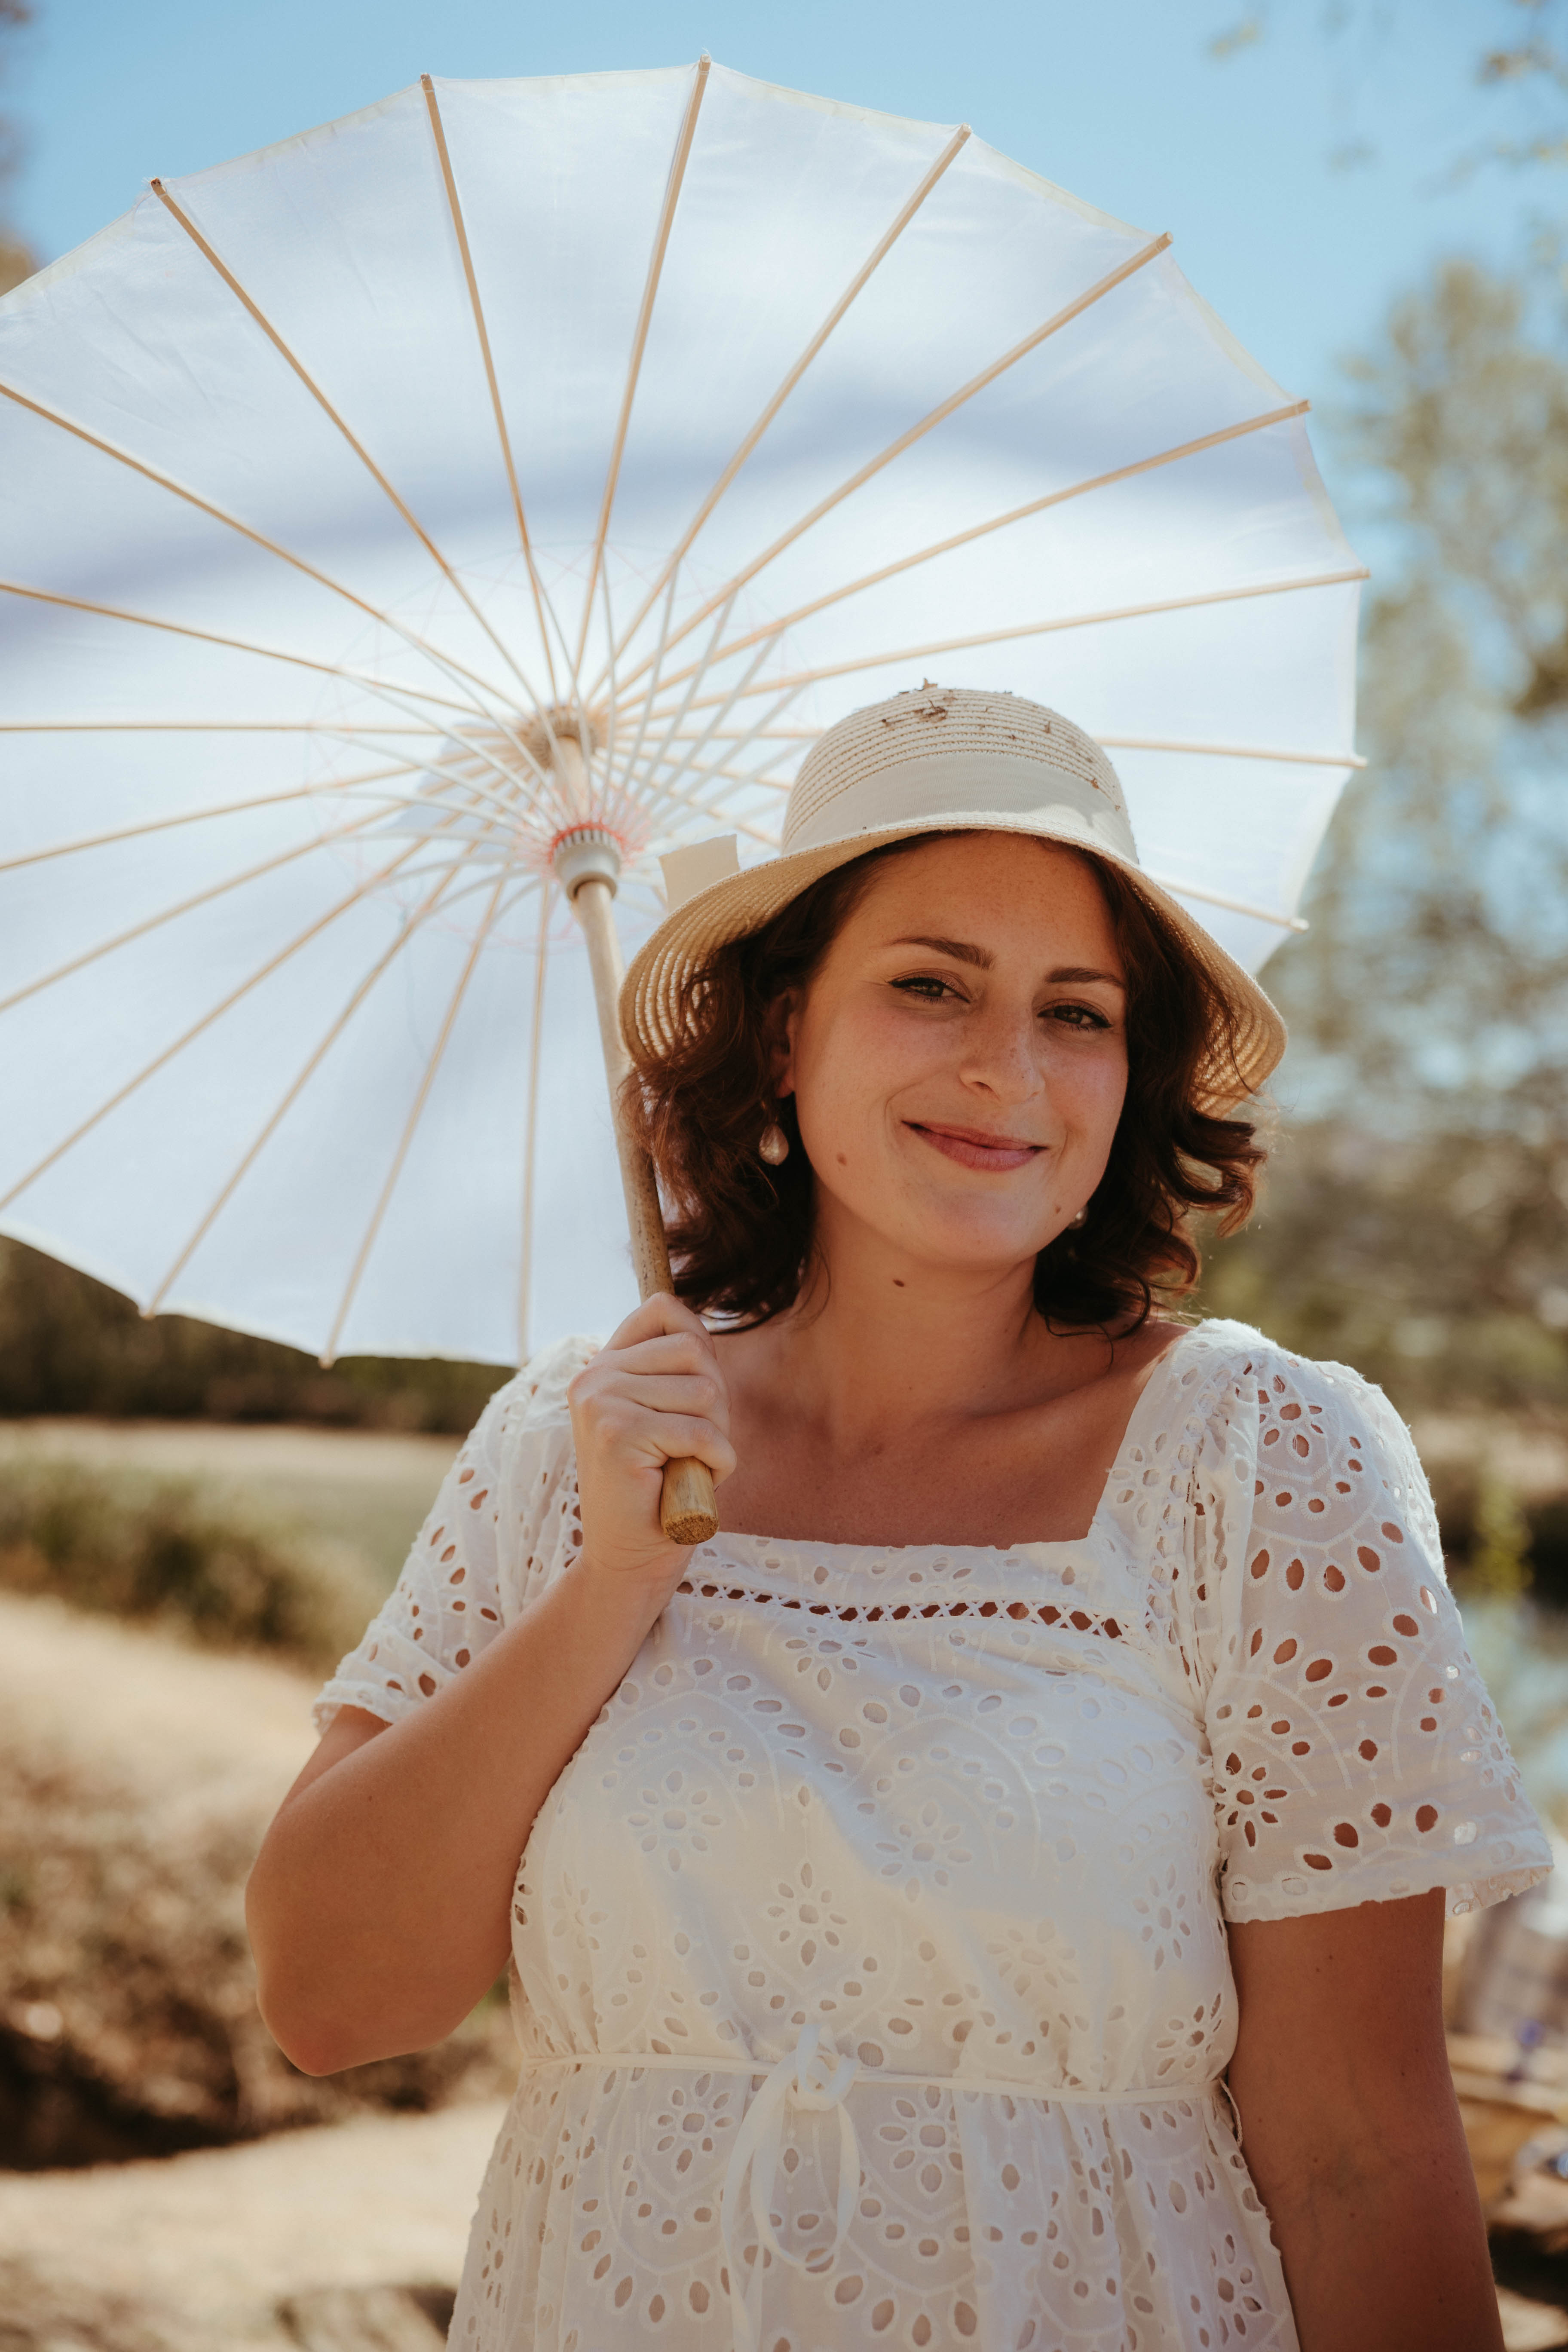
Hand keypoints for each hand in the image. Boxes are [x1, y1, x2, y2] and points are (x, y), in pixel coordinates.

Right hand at [567, 1294, 735, 1582]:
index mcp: (603, 1365)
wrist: (630, 1558)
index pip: (664, 1309)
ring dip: (715, 1437)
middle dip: (714, 1404)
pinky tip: (689, 1485)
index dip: (698, 1345)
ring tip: (685, 1466)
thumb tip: (698, 1330)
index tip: (691, 1397)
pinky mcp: (617, 1435)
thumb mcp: (666, 1414)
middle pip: (695, 1352)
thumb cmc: (660, 1488)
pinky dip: (716, 1465)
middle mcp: (594, 1376)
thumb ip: (675, 1369)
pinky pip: (703, 1434)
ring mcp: (601, 1402)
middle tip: (690, 1447)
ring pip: (705, 1392)